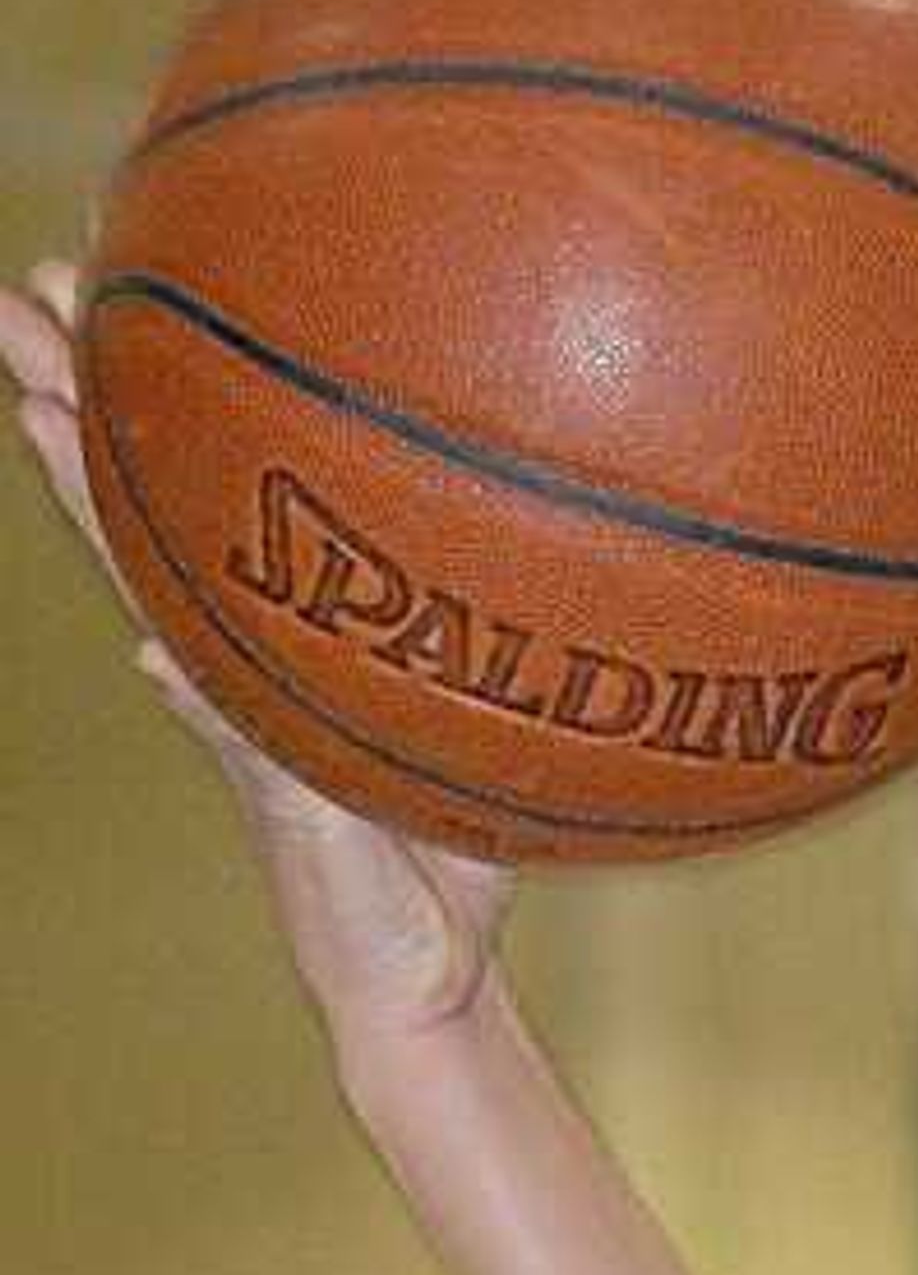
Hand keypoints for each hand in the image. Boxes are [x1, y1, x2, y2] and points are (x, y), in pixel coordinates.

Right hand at [6, 257, 513, 1051]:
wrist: (429, 989)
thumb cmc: (450, 858)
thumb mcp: (466, 722)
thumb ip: (463, 643)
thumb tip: (512, 541)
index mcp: (271, 637)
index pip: (196, 489)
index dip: (149, 393)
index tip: (114, 285)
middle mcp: (235, 668)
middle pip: (137, 505)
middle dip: (77, 396)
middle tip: (38, 285)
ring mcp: (244, 728)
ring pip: (152, 591)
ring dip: (94, 501)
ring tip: (32, 402)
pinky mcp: (281, 805)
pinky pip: (235, 736)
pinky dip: (200, 695)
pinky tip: (153, 650)